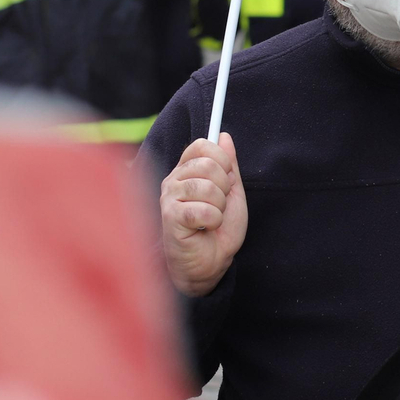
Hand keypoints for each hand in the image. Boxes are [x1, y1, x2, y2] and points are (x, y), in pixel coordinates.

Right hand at [160, 133, 246, 297]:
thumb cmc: (218, 231)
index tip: (226, 178)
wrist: (211, 264)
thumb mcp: (231, 193)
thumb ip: (229, 166)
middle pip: (208, 164)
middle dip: (224, 188)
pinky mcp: (170, 217)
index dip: (222, 159)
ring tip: (210, 220)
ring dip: (219, 208)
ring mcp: (168, 197)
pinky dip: (213, 221)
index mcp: (186, 170)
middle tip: (217, 206)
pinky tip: (204, 229)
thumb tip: (224, 136)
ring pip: (207, 187)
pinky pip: (203, 210)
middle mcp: (173, 180)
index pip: (202, 144)